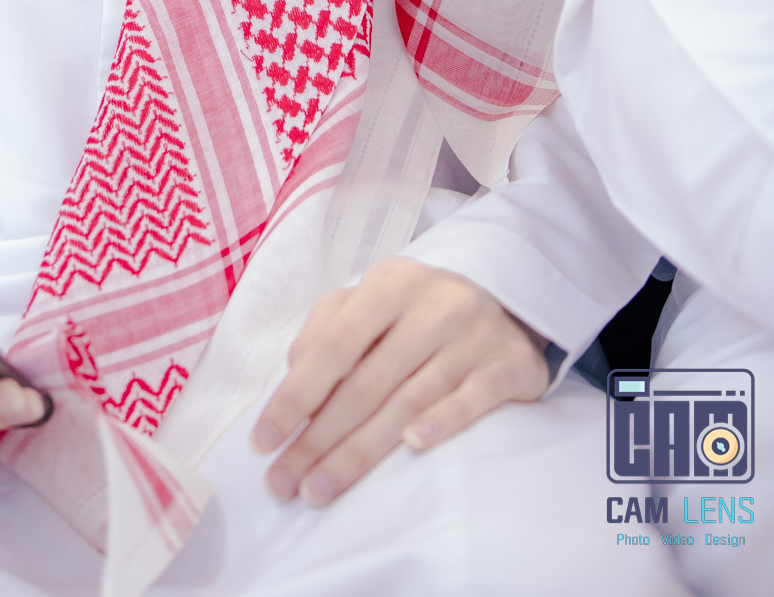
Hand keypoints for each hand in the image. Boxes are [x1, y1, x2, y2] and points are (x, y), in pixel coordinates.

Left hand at [250, 257, 548, 505]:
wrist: (508, 308)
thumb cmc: (419, 314)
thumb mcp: (373, 304)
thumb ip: (328, 331)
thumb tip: (293, 380)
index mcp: (389, 284)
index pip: (334, 344)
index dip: (295, 395)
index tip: (262, 442)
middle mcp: (431, 304)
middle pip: (366, 382)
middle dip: (318, 439)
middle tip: (284, 483)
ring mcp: (473, 335)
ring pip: (409, 399)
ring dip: (360, 451)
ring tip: (320, 489)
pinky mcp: (510, 365)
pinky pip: (473, 397)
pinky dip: (443, 420)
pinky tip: (413, 446)